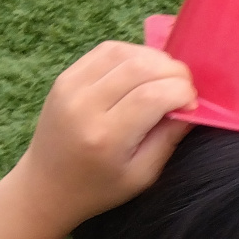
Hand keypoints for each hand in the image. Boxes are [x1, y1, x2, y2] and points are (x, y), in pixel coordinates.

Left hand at [9, 42, 195, 230]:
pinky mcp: (65, 77)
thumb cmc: (99, 188)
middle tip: (185, 89)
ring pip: (124, 52)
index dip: (182, 93)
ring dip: (155, 59)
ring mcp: (70, 86)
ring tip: (166, 78)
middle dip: (174, 72)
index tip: (192, 105)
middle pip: (140, 67)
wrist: (45, 186)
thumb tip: (191, 107)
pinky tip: (143, 71)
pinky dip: (133, 54)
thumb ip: (169, 138)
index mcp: (105, 137)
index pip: (153, 95)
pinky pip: (106, 51)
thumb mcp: (143, 175)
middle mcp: (84, 106)